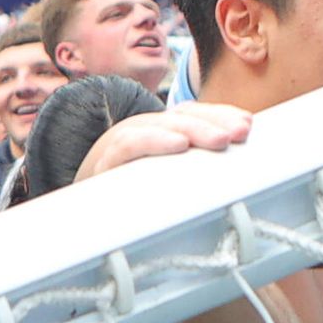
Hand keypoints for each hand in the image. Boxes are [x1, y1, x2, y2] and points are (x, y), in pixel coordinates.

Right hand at [73, 101, 254, 182]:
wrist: (75, 210)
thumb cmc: (126, 192)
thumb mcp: (161, 176)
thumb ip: (190, 168)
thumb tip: (233, 163)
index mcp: (156, 132)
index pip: (190, 113)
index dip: (219, 114)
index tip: (247, 126)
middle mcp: (139, 131)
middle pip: (179, 116)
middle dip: (213, 122)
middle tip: (240, 133)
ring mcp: (120, 144)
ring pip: (158, 126)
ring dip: (192, 130)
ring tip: (219, 139)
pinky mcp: (104, 163)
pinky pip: (129, 147)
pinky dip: (154, 142)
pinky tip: (178, 146)